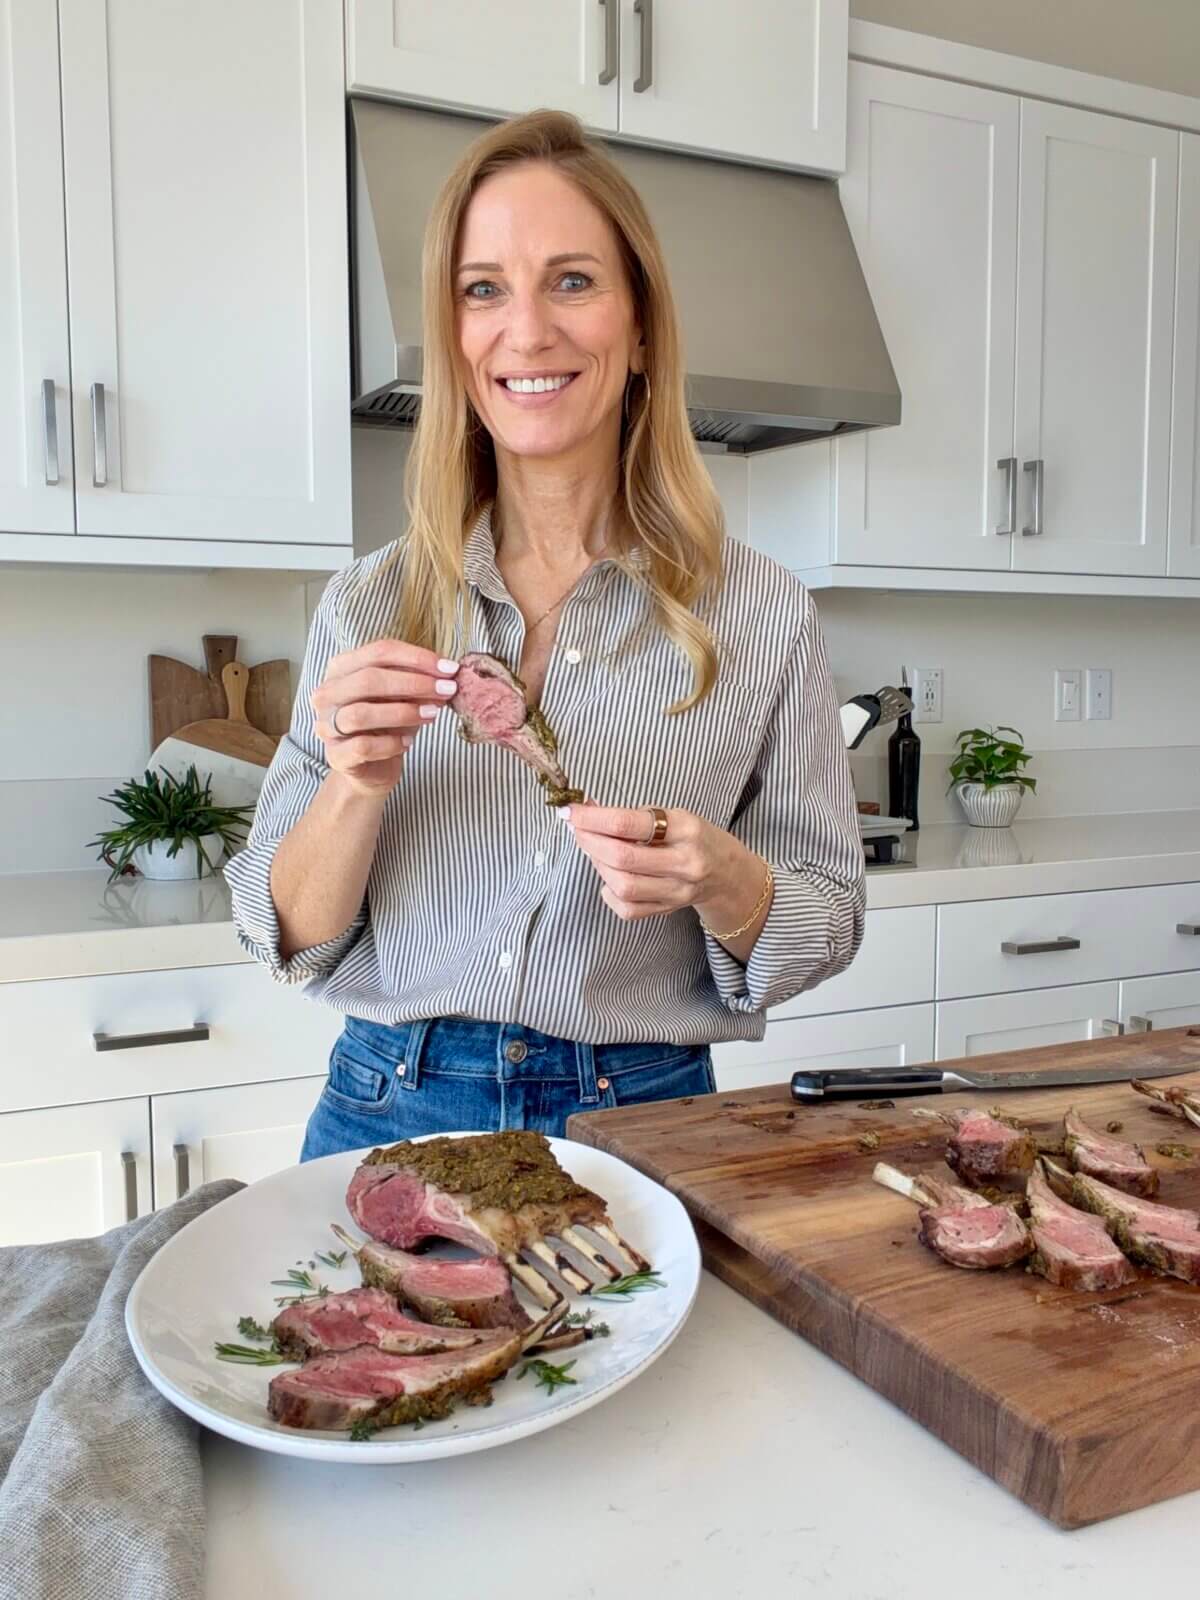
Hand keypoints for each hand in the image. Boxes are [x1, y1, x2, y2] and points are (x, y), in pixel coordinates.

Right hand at [309, 639, 458, 796]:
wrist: (371, 769)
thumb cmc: (386, 726)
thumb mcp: (404, 698)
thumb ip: (417, 684)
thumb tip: (445, 676)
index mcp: (342, 668)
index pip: (379, 652)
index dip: (416, 658)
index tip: (449, 668)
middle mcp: (328, 693)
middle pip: (368, 679)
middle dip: (414, 683)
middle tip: (446, 690)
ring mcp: (326, 725)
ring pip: (361, 713)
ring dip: (403, 712)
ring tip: (432, 715)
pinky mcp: (335, 755)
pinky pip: (362, 746)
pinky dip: (391, 744)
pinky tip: (408, 742)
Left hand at [564, 803, 761, 925]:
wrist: (726, 873)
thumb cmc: (694, 838)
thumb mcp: (674, 816)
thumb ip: (634, 817)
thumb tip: (588, 810)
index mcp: (686, 829)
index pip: (629, 824)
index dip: (593, 818)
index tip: (570, 811)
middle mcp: (684, 862)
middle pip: (622, 858)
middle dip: (590, 841)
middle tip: (577, 829)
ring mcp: (677, 891)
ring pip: (622, 885)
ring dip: (598, 865)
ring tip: (594, 849)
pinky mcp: (668, 910)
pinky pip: (627, 909)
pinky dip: (609, 892)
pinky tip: (609, 876)